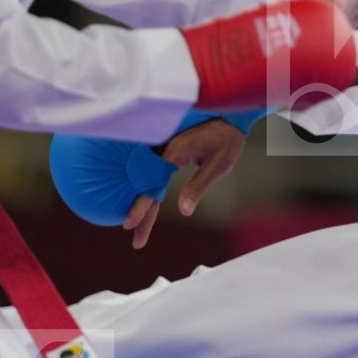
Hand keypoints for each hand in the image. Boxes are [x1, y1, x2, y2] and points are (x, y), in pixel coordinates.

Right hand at [119, 118, 246, 248]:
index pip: (151, 184)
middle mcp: (163, 150)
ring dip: (141, 202)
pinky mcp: (165, 150)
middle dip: (139, 213)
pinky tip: (143, 202)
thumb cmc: (226, 140)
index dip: (140, 206)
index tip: (129, 224)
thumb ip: (198, 186)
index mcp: (174, 153)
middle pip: (144, 186)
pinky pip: (150, 172)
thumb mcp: (219, 165)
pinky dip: (146, 188)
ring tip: (136, 227)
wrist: (229, 116)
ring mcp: (162, 149)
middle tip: (136, 240)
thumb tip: (184, 211)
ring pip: (145, 180)